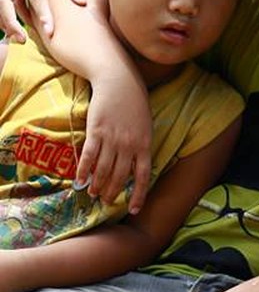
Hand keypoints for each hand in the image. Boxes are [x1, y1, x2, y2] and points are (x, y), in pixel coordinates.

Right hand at [79, 70, 152, 213]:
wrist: (120, 82)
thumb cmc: (134, 104)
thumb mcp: (146, 125)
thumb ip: (141, 145)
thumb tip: (137, 165)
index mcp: (145, 144)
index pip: (143, 176)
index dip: (138, 194)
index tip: (133, 209)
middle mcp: (130, 144)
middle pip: (120, 176)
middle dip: (112, 192)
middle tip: (105, 201)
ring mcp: (113, 139)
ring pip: (104, 169)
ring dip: (97, 184)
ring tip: (92, 193)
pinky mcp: (96, 131)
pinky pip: (89, 156)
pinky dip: (83, 170)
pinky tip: (79, 181)